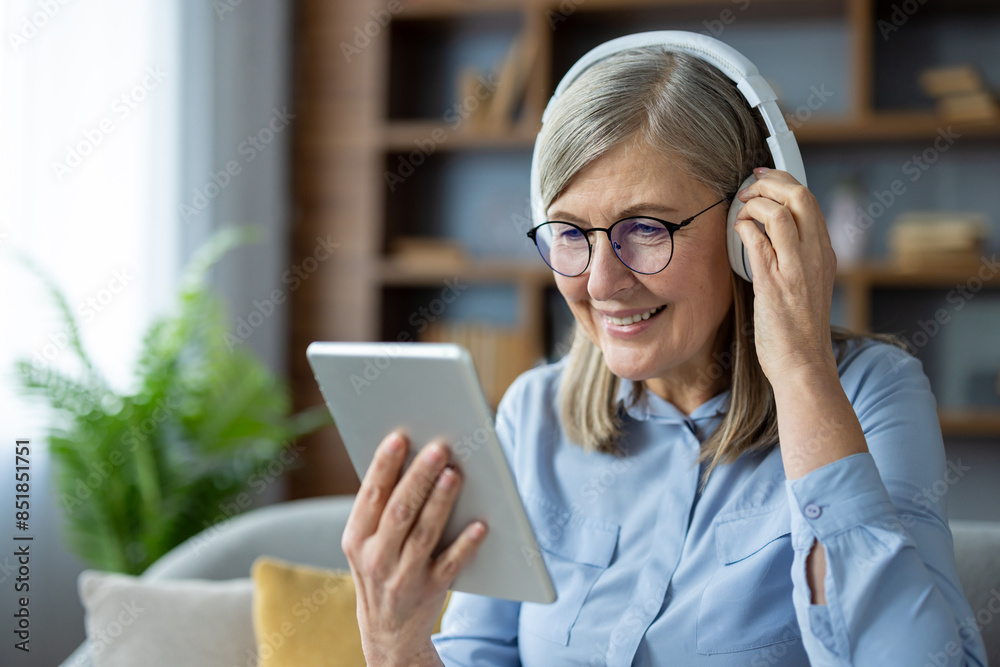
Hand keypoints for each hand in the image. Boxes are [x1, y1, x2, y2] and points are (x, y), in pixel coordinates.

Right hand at [341, 431, 487, 666]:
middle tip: (439, 447)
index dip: (384, 465)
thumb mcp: (367, 543)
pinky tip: (481, 524)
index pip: (371, 495)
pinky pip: (451, 564)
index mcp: (356, 538)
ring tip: (455, 473)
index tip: (399, 437)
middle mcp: (376, 557)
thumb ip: (382, 508)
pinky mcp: (430, 591)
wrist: (387, 631)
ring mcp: (403, 577)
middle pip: (400, 510)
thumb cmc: (383, 567)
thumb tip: (411, 457)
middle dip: (419, 476)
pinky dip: (466, 544)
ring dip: (441, 501)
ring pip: (424, 533)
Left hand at [734, 167, 838, 382]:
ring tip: (741, 211)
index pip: (809, 201)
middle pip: (800, 196)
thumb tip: (764, 233)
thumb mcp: (805, 284)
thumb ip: (792, 257)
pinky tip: (737, 233)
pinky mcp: (776, 283)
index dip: (783, 181)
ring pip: (782, 212)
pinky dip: (744, 228)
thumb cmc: (797, 329)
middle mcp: (816, 255)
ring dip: (755, 203)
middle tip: (748, 188)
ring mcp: (798, 268)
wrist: (803, 364)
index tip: (762, 178)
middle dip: (770, 182)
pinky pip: (759, 241)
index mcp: (824, 253)